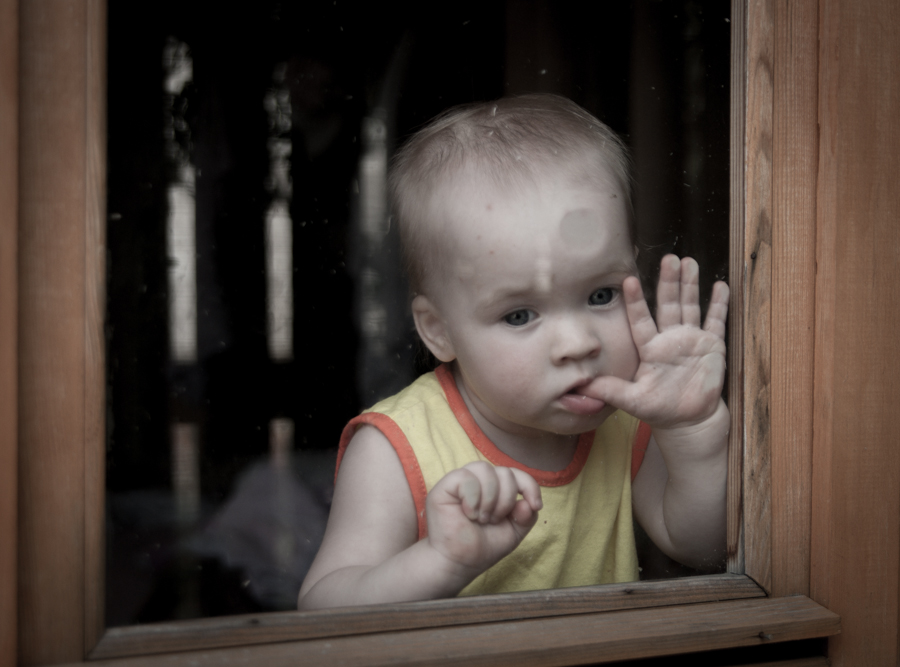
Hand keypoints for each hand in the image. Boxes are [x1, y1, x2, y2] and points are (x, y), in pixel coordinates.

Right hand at [425, 462, 541, 574]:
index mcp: (496, 489)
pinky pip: (465, 476)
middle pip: (504, 472)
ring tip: (481, 518)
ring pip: (484, 469)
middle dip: (506, 500)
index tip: (535, 505)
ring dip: (489, 498)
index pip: (516, 473)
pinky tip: (469, 514)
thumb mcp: (513, 533)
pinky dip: (472, 497)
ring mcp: (461, 482)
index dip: (529, 485)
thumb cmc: (482, 547)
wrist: (458, 563)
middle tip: (493, 521)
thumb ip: (527, 517)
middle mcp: (479, 481)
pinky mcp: (445, 486)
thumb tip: (527, 503)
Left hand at [585, 255, 728, 429]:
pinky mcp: (711, 346)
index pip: (640, 319)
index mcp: (649, 348)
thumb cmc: (659, 409)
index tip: (628, 280)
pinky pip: (715, 321)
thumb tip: (581, 387)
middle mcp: (669, 338)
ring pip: (690, 306)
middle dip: (668, 282)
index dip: (635, 301)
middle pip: (667, 304)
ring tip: (689, 262)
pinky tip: (720, 286)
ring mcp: (691, 339)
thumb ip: (611, 391)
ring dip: (690, 285)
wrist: (689, 421)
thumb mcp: (633, 401)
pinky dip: (718, 304)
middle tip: (669, 258)